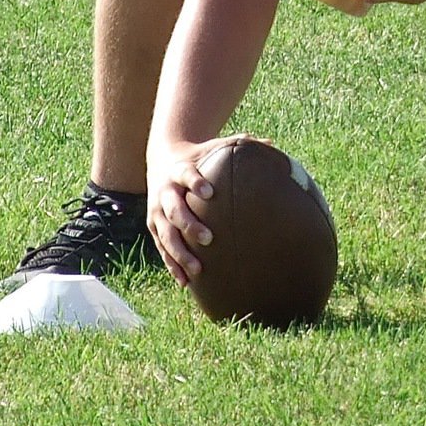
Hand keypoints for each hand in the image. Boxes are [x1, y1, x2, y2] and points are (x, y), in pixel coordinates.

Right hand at [146, 137, 230, 286]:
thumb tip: (271, 143)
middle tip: (209, 238)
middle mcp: (165, 191)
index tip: (210, 192)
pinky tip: (186, 282)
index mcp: (180, 170)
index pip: (186, 174)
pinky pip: (162, 249)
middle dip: (189, 224)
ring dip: (180, 253)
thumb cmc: (199, 157)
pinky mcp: (154, 227)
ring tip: (198, 269)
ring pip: (166, 235)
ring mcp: (157, 211)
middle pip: (174, 209)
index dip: (195, 182)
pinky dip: (173, 265)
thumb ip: (239, 145)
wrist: (164, 160)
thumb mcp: (213, 147)